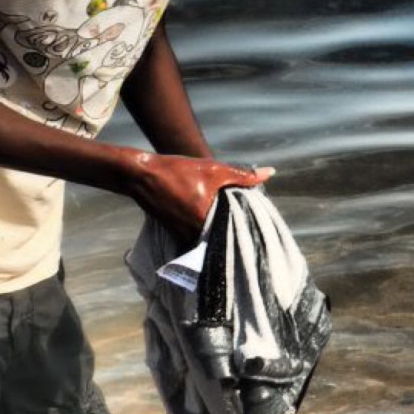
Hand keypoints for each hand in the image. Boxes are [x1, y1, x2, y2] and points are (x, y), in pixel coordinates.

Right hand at [127, 153, 273, 240]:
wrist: (143, 176)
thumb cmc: (178, 171)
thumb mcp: (213, 169)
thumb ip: (243, 175)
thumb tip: (270, 172)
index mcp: (206, 220)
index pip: (233, 236)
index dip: (246, 237)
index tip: (258, 238)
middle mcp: (194, 233)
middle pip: (221, 242)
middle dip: (234, 240)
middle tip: (251, 239)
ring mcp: (183, 236)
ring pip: (208, 243)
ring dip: (219, 239)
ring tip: (234, 233)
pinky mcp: (176, 234)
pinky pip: (196, 240)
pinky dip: (205, 236)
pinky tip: (212, 226)